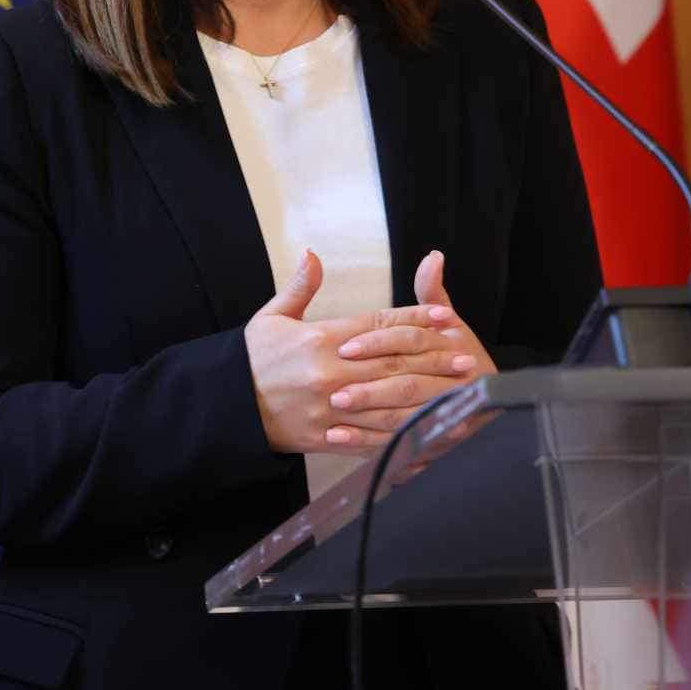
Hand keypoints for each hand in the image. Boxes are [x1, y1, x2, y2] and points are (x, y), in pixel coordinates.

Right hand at [245, 251, 475, 455]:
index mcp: (322, 339)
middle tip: (464, 356)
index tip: (445, 316)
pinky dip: (402, 433)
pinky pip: (372, 436)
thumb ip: (298, 287)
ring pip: (390, 400)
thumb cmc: (252, 361)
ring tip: (456, 392)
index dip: (416, 319)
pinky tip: (426, 431)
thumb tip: (312, 255)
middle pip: (394, 361)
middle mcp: (332, 371)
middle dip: (433, 358)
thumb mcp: (271, 317)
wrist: (226, 407)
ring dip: (428, 395)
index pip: (380, 324)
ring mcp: (332, 406)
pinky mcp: (328, 435)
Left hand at [322, 250, 498, 448]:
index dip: (377, 342)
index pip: (409, 338)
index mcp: (446, 342)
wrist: (488, 394)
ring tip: (333, 417)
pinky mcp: (436, 436)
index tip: (345, 347)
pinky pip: (401, 440)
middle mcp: (449, 376)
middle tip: (334, 391)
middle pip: (406, 380)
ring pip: (404, 414)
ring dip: (368, 417)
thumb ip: (432, 290)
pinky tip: (341, 440)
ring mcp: (444, 409)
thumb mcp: (448, 318)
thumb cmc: (458, 350)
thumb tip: (433, 257)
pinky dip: (370, 442)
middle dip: (369, 388)